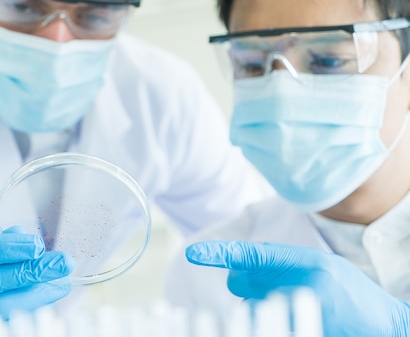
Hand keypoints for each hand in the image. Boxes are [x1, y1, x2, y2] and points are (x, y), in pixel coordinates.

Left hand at [186, 240, 409, 336]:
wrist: (385, 325)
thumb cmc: (349, 292)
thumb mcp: (320, 264)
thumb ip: (280, 262)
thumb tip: (241, 267)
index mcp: (303, 262)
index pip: (250, 255)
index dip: (218, 253)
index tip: (193, 252)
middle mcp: (298, 285)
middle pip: (239, 282)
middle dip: (242, 282)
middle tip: (269, 284)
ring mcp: (299, 310)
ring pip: (250, 304)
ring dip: (259, 303)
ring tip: (295, 303)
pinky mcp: (302, 326)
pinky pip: (264, 321)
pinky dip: (271, 318)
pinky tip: (297, 316)